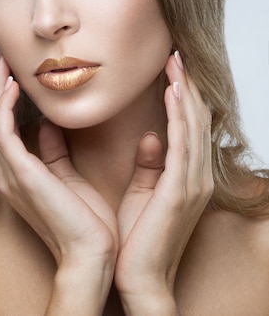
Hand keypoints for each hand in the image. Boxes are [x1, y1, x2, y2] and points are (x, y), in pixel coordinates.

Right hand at [0, 49, 117, 309]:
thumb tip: (50, 124)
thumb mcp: (67, 177)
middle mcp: (8, 173)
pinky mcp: (21, 176)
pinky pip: (4, 134)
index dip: (4, 96)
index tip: (12, 69)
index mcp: (19, 174)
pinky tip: (11, 86)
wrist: (92, 255)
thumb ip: (54, 151)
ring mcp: (11, 175)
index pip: (4, 126)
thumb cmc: (85, 221)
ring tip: (2, 61)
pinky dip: (4, 108)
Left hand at [114, 52, 212, 313]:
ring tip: (175, 64)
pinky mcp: (180, 190)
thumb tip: (152, 137)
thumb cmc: (139, 239)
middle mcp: (197, 176)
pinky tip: (174, 92)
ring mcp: (192, 183)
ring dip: (185, 92)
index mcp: (188, 176)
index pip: (190, 126)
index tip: (172, 69)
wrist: (141, 279)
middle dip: (187, 85)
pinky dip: (180, 115)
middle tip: (176, 56)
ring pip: (194, 126)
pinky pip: (183, 143)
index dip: (184, 96)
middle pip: (197, 120)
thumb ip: (151, 165)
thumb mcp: (145, 194)